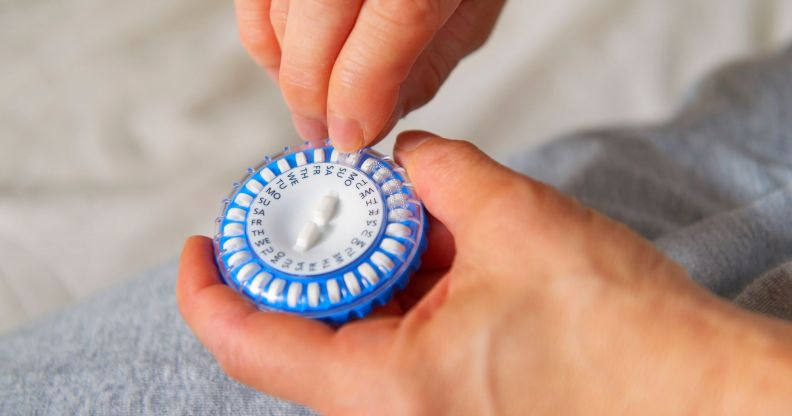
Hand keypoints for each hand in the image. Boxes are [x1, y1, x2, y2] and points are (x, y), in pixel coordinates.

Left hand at [178, 132, 791, 414]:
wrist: (699, 400)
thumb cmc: (619, 336)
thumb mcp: (517, 222)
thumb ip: (443, 171)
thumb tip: (409, 155)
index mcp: (382, 387)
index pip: (249, 341)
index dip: (210, 285)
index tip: (201, 241)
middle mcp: (391, 414)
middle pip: (305, 329)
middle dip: (313, 257)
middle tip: (332, 204)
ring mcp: (423, 411)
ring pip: (358, 331)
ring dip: (369, 268)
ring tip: (405, 219)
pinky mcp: (455, 400)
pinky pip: (401, 342)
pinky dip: (406, 289)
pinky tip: (439, 250)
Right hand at [234, 0, 504, 149]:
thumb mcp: (469, 12)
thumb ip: (423, 69)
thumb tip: (369, 122)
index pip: (391, 24)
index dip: (361, 94)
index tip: (351, 137)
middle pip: (318, 25)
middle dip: (314, 95)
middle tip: (323, 132)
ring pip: (278, 16)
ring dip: (289, 74)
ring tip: (311, 105)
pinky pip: (254, 1)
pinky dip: (264, 39)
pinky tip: (288, 66)